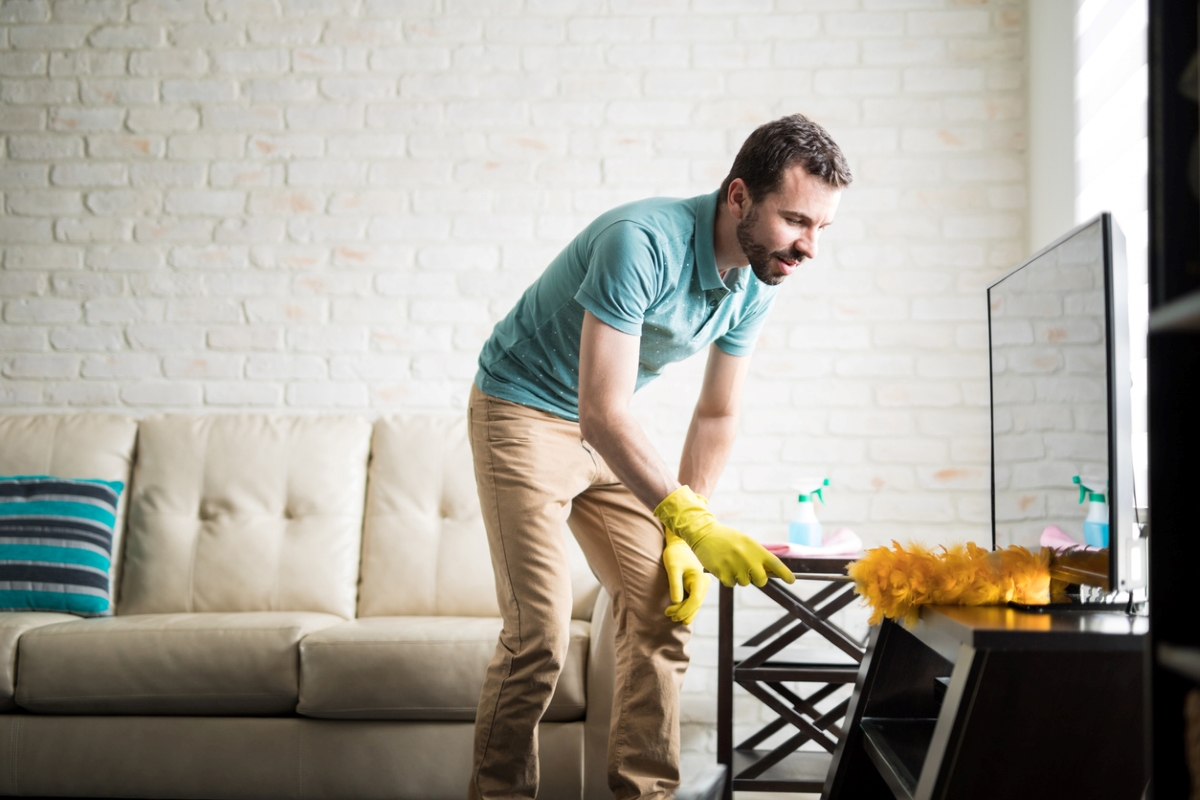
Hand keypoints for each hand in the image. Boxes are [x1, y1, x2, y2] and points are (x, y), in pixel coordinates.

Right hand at [654, 485, 794, 587]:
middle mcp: (747, 558)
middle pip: (761, 580)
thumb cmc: (727, 539)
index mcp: (755, 548)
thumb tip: (768, 572)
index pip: (775, 564)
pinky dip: (728, 579)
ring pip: (744, 583)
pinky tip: (723, 567)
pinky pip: (731, 584)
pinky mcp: (723, 573)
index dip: (785, 573)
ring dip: (739, 577)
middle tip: (748, 571)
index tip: (792, 580)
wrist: (704, 533)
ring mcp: (735, 566)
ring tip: (730, 563)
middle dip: (757, 579)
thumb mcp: (745, 542)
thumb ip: (757, 555)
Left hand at [662, 528, 710, 623]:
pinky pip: (693, 599)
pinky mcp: (698, 586)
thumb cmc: (675, 554)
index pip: (695, 600)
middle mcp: (704, 583)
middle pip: (696, 604)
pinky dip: (686, 606)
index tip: (672, 614)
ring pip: (695, 603)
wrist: (679, 544)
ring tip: (672, 616)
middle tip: (669, 616)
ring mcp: (702, 585)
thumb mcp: (673, 567)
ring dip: (685, 611)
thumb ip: (675, 585)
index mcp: (700, 578)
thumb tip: (676, 602)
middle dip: (683, 612)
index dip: (684, 610)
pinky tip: (679, 612)